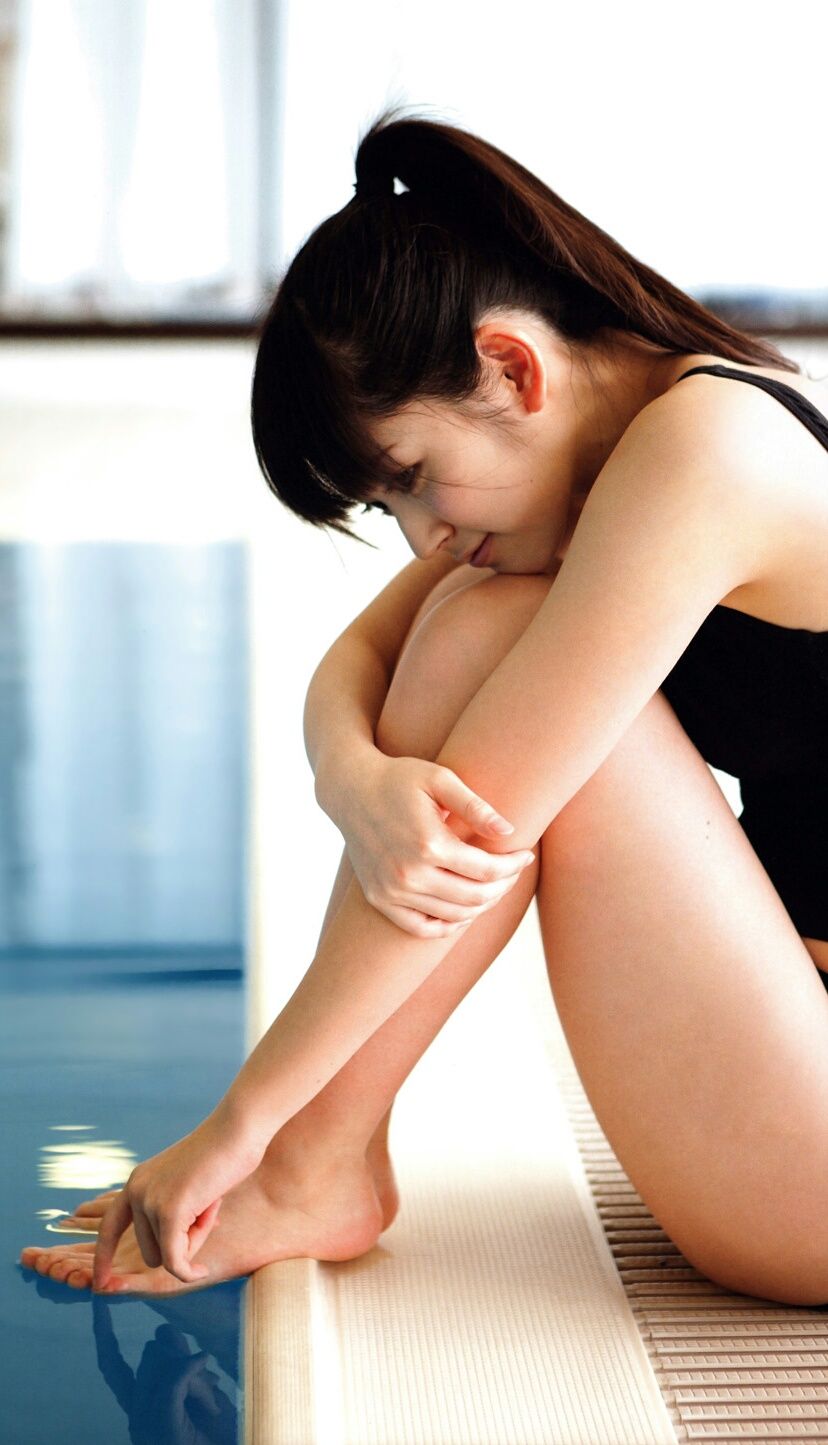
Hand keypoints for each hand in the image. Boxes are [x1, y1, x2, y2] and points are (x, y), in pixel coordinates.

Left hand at [92, 1111, 264, 1289]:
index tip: (99, 1283)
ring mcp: (150, 1201)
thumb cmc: (222, 1154)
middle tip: (205, 1212)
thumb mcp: (187, 1184)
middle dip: (180, 1245)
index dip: (102, 1256)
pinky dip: (188, 1272)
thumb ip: (172, 1209)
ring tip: (210, 1208)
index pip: (109, 1227)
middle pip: (149, 1251)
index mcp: (137, 1182)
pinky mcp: (169, 1213)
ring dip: (192, 1245)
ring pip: (166, 1257)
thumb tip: (172, 1256)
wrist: (237, 1129)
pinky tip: (201, 1272)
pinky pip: (175, 1261)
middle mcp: (136, 1191)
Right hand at [335, 752, 535, 937]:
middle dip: (503, 886)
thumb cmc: (399, 778)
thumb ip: (475, 806)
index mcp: (429, 843)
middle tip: (514, 871)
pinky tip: (463, 911)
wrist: (349, 790)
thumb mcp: (439, 779)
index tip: (525, 854)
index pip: (488, 869)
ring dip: (481, 905)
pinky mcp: (379, 898)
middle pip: (475, 897)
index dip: (513, 865)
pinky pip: (420, 927)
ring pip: (453, 916)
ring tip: (493, 886)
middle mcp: (409, 874)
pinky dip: (447, 926)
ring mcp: (391, 891)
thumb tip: (509, 831)